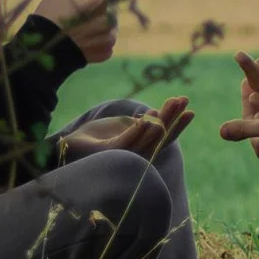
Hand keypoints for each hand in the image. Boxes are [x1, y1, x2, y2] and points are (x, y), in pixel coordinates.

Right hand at [32, 0, 115, 63]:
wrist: (42, 48)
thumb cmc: (51, 12)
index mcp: (101, 0)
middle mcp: (109, 20)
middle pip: (110, 8)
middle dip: (98, 8)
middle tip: (79, 12)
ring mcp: (108, 38)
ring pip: (109, 26)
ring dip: (99, 24)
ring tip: (80, 27)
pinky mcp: (104, 53)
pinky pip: (106, 43)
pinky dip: (96, 40)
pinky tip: (82, 39)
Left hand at [60, 97, 193, 162]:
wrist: (68, 144)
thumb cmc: (95, 137)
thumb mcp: (122, 126)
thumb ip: (139, 124)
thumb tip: (156, 114)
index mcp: (138, 150)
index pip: (163, 138)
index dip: (178, 125)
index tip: (191, 110)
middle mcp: (133, 157)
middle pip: (159, 138)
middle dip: (173, 118)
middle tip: (184, 100)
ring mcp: (120, 157)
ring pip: (146, 139)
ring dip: (161, 119)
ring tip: (171, 103)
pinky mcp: (106, 154)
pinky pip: (126, 142)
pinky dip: (138, 129)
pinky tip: (149, 117)